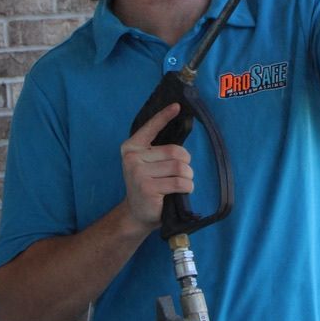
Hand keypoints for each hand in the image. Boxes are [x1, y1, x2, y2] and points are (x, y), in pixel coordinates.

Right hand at [120, 104, 193, 230]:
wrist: (136, 214)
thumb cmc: (148, 185)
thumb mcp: (148, 164)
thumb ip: (159, 151)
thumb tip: (180, 134)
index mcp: (132, 147)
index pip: (151, 127)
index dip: (164, 116)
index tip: (177, 106)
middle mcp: (133, 158)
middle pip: (176, 152)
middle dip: (186, 163)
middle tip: (183, 173)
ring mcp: (139, 174)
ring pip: (180, 168)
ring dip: (188, 177)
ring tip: (181, 184)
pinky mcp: (148, 189)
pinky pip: (179, 182)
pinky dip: (187, 187)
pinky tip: (182, 192)